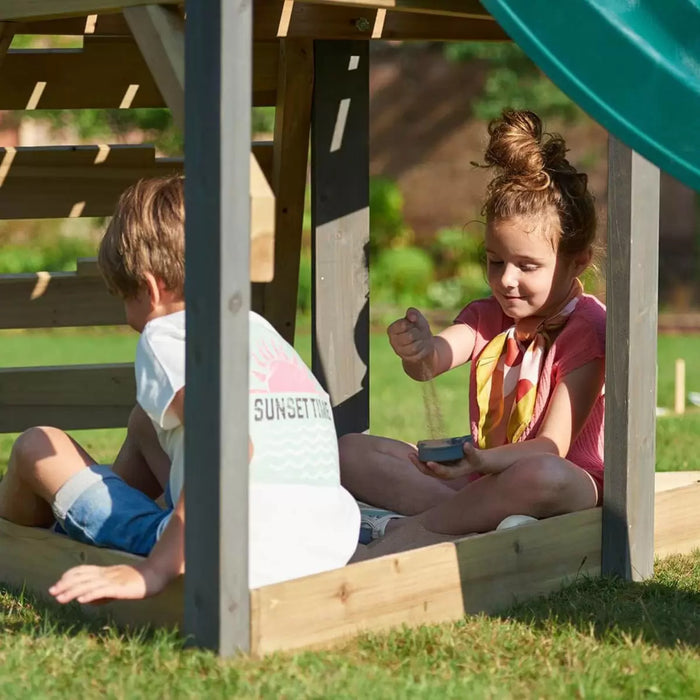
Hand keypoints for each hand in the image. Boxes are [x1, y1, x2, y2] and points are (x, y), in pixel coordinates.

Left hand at [49, 562, 166, 604]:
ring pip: (89, 584)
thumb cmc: (137, 580)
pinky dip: (90, 594)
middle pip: (82, 577)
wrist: (156, 574)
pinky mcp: (120, 587)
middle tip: (52, 592)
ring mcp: (113, 580)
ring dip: (73, 591)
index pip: (82, 570)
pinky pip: (103, 590)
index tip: (57, 585)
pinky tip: (82, 599)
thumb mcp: (117, 585)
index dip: (68, 576)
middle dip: (65, 585)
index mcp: (105, 572)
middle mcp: (106, 574)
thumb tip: (87, 600)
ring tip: (60, 598)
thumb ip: (102, 592)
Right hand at [387, 308, 433, 364]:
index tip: (412, 324)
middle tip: (418, 333)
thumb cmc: (419, 330)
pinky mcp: (408, 359)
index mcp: (392, 330)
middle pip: (410, 336)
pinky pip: (419, 354)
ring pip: (415, 346)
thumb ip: (413, 313)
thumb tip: (411, 317)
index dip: (412, 324)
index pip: (403, 325)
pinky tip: (423, 347)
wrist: (424, 346)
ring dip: (422, 341)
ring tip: (421, 340)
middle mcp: (393, 342)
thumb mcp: (418, 319)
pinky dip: (424, 349)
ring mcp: (400, 352)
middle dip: (418, 333)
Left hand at [410, 440, 482, 479]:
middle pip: (431, 472)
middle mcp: (445, 474)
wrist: (475, 462)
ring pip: (427, 469)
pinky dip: (422, 459)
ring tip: (411, 454)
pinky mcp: (440, 465)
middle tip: (411, 455)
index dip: (436, 468)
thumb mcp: (475, 456)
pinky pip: (428, 463)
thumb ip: (471, 452)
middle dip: (420, 465)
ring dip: (418, 463)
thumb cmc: (475, 459)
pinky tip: (416, 451)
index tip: (429, 462)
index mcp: (454, 473)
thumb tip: (466, 445)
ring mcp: (441, 470)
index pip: (443, 473)